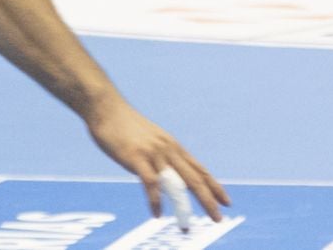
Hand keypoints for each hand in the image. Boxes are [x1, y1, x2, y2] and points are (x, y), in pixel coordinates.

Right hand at [85, 97, 229, 221]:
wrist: (106, 107)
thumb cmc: (124, 124)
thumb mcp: (150, 139)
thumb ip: (160, 154)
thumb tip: (166, 171)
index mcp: (173, 146)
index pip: (200, 169)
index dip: (214, 186)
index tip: (226, 201)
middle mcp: (168, 150)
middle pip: (194, 178)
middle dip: (208, 199)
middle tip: (219, 218)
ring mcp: (153, 153)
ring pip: (176, 183)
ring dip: (183, 206)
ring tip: (187, 225)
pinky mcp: (136, 157)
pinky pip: (150, 183)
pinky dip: (155, 201)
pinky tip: (156, 214)